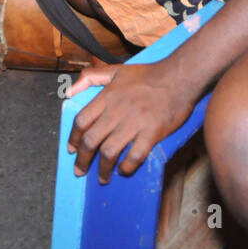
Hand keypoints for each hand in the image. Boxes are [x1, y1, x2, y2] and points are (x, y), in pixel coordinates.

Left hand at [66, 61, 198, 181]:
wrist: (178, 77)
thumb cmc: (148, 75)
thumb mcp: (115, 70)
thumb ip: (90, 76)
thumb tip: (69, 90)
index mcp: (107, 97)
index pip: (82, 121)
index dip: (73, 138)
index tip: (72, 150)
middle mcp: (116, 111)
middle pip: (91, 140)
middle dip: (83, 160)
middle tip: (80, 171)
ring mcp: (134, 123)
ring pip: (109, 151)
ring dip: (103, 169)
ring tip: (102, 178)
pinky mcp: (152, 132)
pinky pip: (135, 155)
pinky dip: (127, 166)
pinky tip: (124, 170)